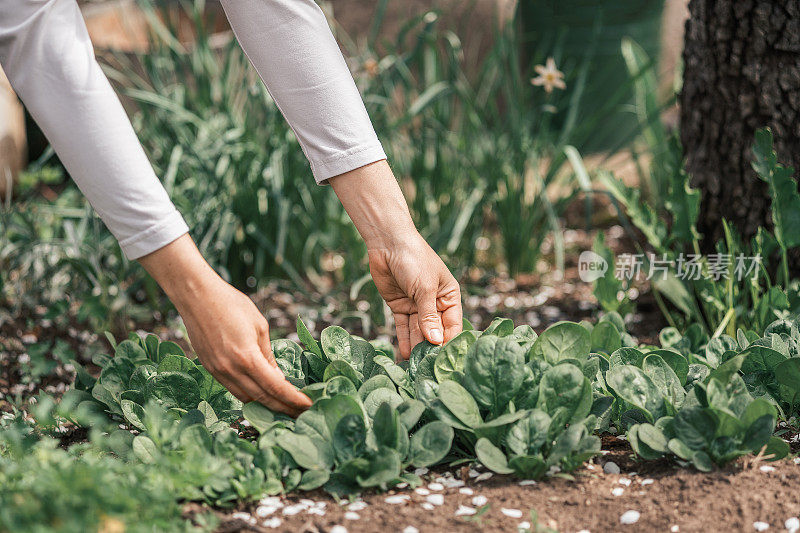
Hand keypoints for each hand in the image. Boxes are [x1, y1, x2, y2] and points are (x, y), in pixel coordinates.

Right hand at [139, 235, 310, 416]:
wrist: (196, 296)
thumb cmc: (232, 304)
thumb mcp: (259, 326)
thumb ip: (268, 355)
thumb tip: (278, 378)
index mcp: (247, 357)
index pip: (275, 387)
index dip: (293, 399)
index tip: (308, 406)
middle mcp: (231, 369)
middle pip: (262, 398)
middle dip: (283, 409)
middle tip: (301, 415)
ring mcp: (218, 372)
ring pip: (246, 398)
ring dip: (266, 407)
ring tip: (284, 410)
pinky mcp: (210, 370)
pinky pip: (233, 390)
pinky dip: (249, 397)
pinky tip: (262, 397)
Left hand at [329, 160, 462, 358]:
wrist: (388, 243)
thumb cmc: (414, 260)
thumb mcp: (424, 288)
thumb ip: (428, 316)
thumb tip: (435, 342)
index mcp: (449, 296)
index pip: (453, 324)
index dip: (449, 341)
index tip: (446, 360)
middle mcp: (435, 303)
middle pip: (435, 330)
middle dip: (431, 347)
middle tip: (428, 367)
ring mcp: (417, 306)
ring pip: (419, 331)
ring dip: (416, 347)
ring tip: (415, 366)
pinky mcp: (400, 307)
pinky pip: (404, 327)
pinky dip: (403, 340)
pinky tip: (404, 354)